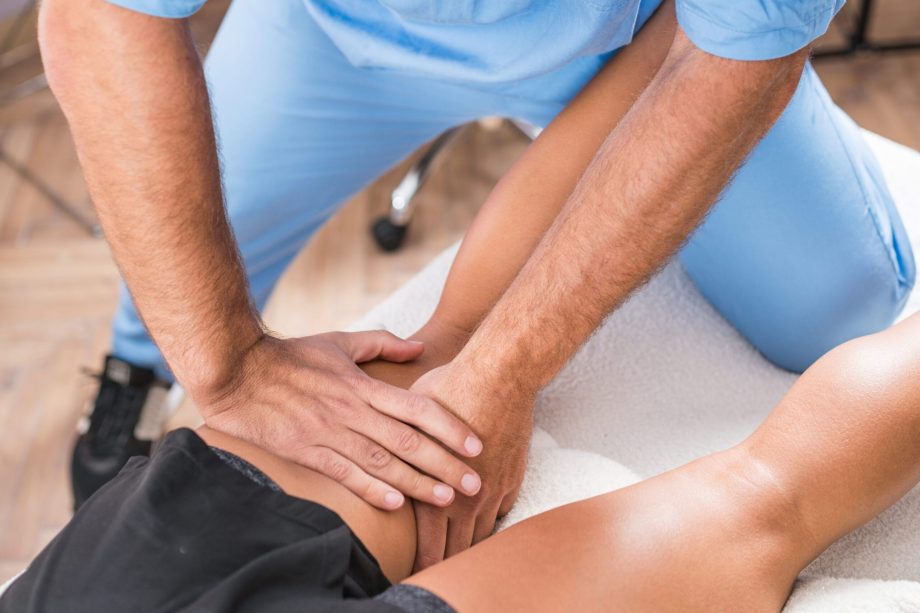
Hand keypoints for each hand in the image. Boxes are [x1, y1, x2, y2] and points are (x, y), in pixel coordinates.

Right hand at [196, 331, 484, 509]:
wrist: (237, 370)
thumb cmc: (290, 355)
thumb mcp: (339, 341)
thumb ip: (382, 343)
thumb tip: (420, 347)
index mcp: (363, 386)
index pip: (417, 408)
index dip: (450, 427)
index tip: (475, 444)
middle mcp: (352, 412)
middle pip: (409, 442)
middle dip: (445, 464)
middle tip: (474, 483)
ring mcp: (329, 434)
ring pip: (382, 463)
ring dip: (416, 483)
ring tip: (446, 499)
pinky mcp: (307, 452)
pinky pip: (344, 475)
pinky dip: (371, 490)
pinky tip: (396, 504)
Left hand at [409, 362, 533, 569]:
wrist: (501, 374)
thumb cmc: (450, 387)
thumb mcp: (410, 414)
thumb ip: (397, 442)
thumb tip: (374, 447)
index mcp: (437, 485)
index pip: (431, 542)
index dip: (424, 562)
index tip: (417, 571)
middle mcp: (468, 495)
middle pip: (458, 545)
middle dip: (447, 561)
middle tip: (438, 570)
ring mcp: (494, 486)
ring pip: (483, 531)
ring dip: (471, 543)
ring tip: (460, 552)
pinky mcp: (512, 474)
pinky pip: (502, 509)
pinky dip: (492, 517)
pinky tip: (484, 518)